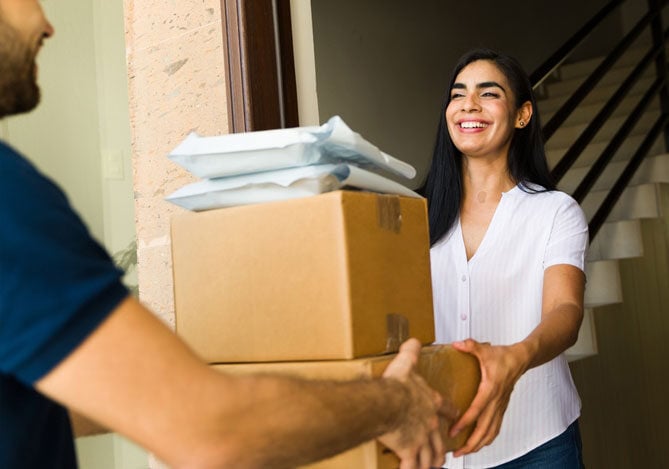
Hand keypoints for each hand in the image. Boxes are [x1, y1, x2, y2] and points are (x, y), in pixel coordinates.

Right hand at [378, 338, 448, 468]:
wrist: (386, 402)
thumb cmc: (396, 386)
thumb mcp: (406, 363)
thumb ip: (411, 352)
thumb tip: (414, 341)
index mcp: (432, 402)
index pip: (448, 409)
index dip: (453, 414)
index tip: (455, 417)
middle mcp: (430, 423)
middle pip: (440, 439)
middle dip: (442, 448)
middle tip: (444, 454)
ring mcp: (421, 438)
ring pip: (430, 455)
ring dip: (431, 463)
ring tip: (432, 467)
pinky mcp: (408, 450)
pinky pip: (411, 465)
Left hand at [449, 339, 527, 456]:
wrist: (522, 359)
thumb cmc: (503, 356)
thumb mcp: (485, 349)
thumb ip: (470, 346)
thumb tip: (456, 344)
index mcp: (490, 389)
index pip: (476, 410)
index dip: (464, 423)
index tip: (452, 432)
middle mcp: (496, 402)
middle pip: (484, 429)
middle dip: (471, 444)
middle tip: (456, 453)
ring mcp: (500, 407)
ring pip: (491, 432)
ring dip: (479, 444)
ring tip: (465, 452)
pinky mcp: (502, 408)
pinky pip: (496, 428)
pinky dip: (487, 438)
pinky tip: (478, 443)